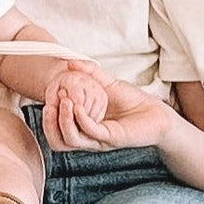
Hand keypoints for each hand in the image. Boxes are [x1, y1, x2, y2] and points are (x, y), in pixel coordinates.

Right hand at [43, 75, 166, 153]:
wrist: (156, 112)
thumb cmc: (132, 102)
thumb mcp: (106, 84)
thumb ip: (89, 72)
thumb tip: (70, 62)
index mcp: (84, 128)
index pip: (55, 132)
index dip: (47, 118)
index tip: (48, 98)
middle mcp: (89, 138)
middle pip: (58, 141)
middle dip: (49, 124)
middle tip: (49, 105)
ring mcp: (99, 140)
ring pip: (71, 139)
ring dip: (63, 121)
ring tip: (64, 101)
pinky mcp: (112, 137)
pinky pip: (91, 132)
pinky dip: (81, 119)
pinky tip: (78, 106)